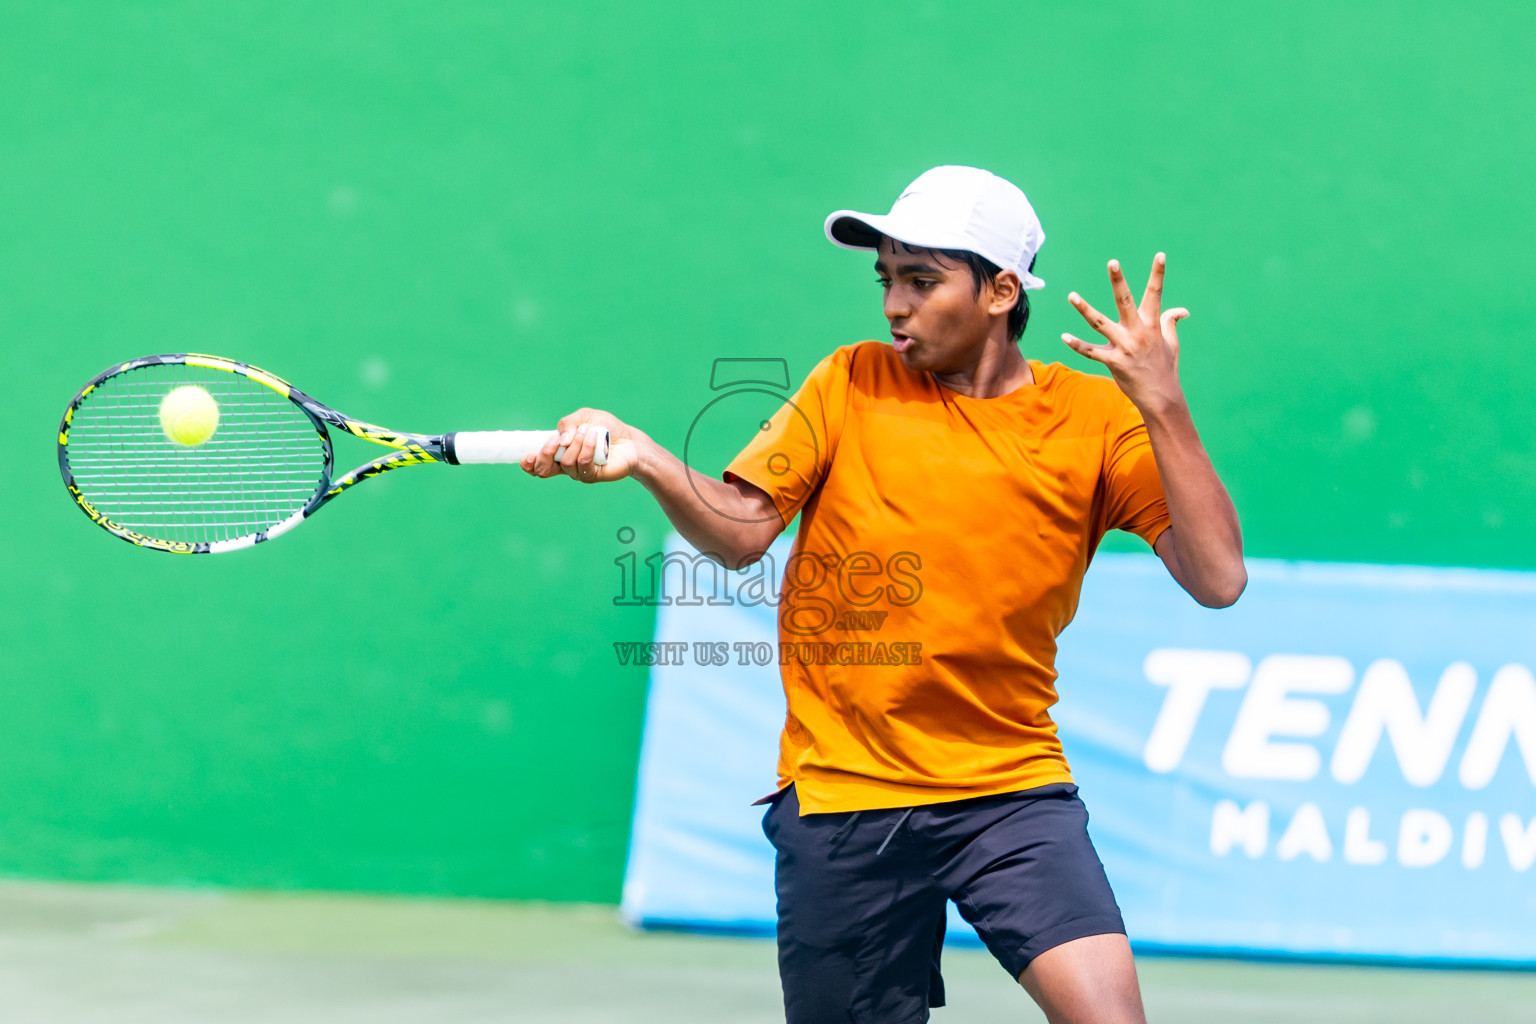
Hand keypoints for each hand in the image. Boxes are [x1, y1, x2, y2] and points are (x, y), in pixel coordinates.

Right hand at [520, 407, 644, 483]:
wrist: (628, 439)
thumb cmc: (604, 428)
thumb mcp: (582, 417)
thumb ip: (567, 424)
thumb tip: (561, 440)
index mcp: (557, 453)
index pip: (537, 465)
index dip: (528, 464)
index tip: (528, 454)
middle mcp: (565, 466)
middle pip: (544, 470)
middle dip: (545, 453)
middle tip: (556, 439)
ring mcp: (578, 472)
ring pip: (566, 461)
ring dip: (576, 442)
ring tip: (588, 430)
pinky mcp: (592, 475)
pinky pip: (583, 462)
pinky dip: (588, 446)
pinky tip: (596, 436)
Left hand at [1062, 253, 1189, 416]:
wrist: (1161, 397)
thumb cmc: (1165, 367)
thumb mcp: (1172, 343)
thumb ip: (1170, 323)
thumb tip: (1181, 310)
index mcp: (1153, 325)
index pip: (1156, 294)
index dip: (1158, 274)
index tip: (1160, 255)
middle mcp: (1138, 332)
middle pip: (1126, 301)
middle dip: (1119, 281)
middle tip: (1113, 262)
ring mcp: (1125, 347)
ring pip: (1100, 323)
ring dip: (1085, 309)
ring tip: (1072, 295)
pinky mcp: (1114, 362)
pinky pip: (1091, 352)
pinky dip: (1077, 345)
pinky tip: (1064, 336)